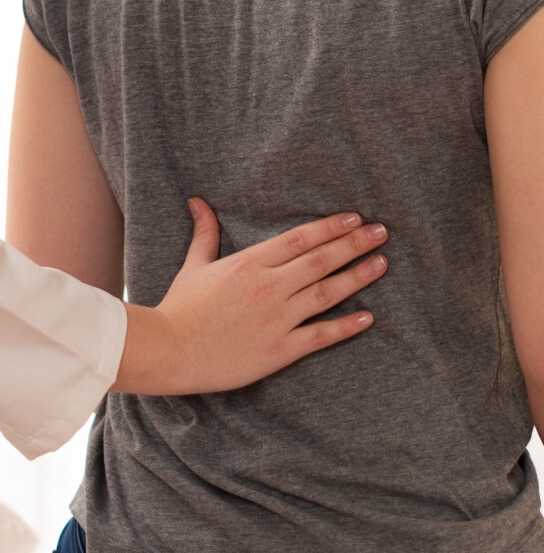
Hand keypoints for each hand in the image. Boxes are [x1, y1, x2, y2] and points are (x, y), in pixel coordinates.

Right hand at [113, 201, 387, 394]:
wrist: (167, 351)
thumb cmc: (180, 308)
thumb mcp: (195, 265)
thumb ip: (206, 232)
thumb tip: (199, 201)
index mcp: (250, 262)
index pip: (301, 238)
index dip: (331, 227)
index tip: (355, 219)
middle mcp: (269, 286)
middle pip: (321, 260)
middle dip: (354, 244)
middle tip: (382, 233)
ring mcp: (276, 318)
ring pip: (326, 293)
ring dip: (358, 277)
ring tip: (382, 263)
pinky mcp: (278, 350)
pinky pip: (319, 335)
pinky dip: (345, 326)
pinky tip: (368, 317)